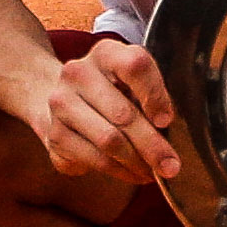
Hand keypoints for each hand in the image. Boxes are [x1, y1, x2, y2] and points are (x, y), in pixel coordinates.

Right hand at [35, 37, 179, 185]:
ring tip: (153, 171)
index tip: (167, 121)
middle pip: (124, 113)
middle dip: (152, 145)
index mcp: (106, 54)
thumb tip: (169, 138)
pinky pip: (94, 158)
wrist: (64, 102)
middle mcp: (79, 73)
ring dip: (136, 162)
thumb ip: (152, 99)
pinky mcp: (55, 134)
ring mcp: (62, 103)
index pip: (135, 65)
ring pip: (109, 140)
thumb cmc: (112, 94)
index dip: (155, 95)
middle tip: (171, 166)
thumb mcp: (133, 84)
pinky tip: (133, 173)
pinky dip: (119, 171)